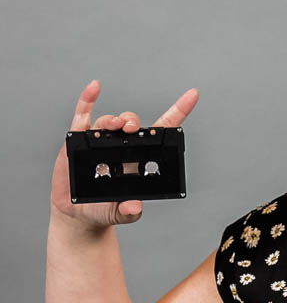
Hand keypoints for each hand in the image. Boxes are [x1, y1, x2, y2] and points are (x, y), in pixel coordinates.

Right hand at [50, 79, 198, 228]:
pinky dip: (88, 100)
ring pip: (110, 122)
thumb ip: (128, 211)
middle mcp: (121, 146)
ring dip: (114, 120)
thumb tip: (133, 207)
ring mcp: (100, 141)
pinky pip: (83, 116)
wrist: (78, 214)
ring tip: (117, 126)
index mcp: (138, 158)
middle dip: (133, 122)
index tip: (192, 95)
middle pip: (132, 124)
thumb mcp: (119, 213)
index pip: (162, 131)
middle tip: (132, 128)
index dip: (178, 112)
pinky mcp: (79, 140)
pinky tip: (94, 88)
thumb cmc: (104, 209)